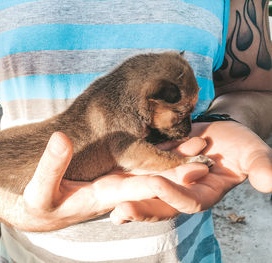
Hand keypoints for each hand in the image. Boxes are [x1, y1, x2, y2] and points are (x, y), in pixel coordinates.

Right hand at [15, 132, 208, 231]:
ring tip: (195, 139)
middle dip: (179, 165)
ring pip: (147, 167)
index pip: (141, 186)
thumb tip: (62, 138)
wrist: (38, 208)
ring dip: (171, 156)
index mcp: (103, 195)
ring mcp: (114, 179)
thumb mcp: (39, 190)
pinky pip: (135, 160)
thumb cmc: (38, 203)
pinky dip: (153, 151)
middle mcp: (115, 188)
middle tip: (205, 147)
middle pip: (152, 176)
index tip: (195, 169)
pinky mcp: (109, 171)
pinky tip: (164, 138)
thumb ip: (51, 167)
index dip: (168, 179)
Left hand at [110, 121, 271, 223]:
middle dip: (142, 207)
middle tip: (121, 210)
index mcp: (203, 194)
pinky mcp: (154, 169)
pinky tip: (104, 182)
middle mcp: (181, 192)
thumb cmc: (238, 144)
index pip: (189, 200)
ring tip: (109, 204)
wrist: (218, 131)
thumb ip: (261, 167)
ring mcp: (165, 182)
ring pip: (145, 194)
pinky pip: (138, 176)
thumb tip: (270, 181)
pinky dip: (124, 181)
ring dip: (128, 198)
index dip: (176, 194)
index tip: (160, 184)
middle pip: (160, 204)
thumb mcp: (252, 153)